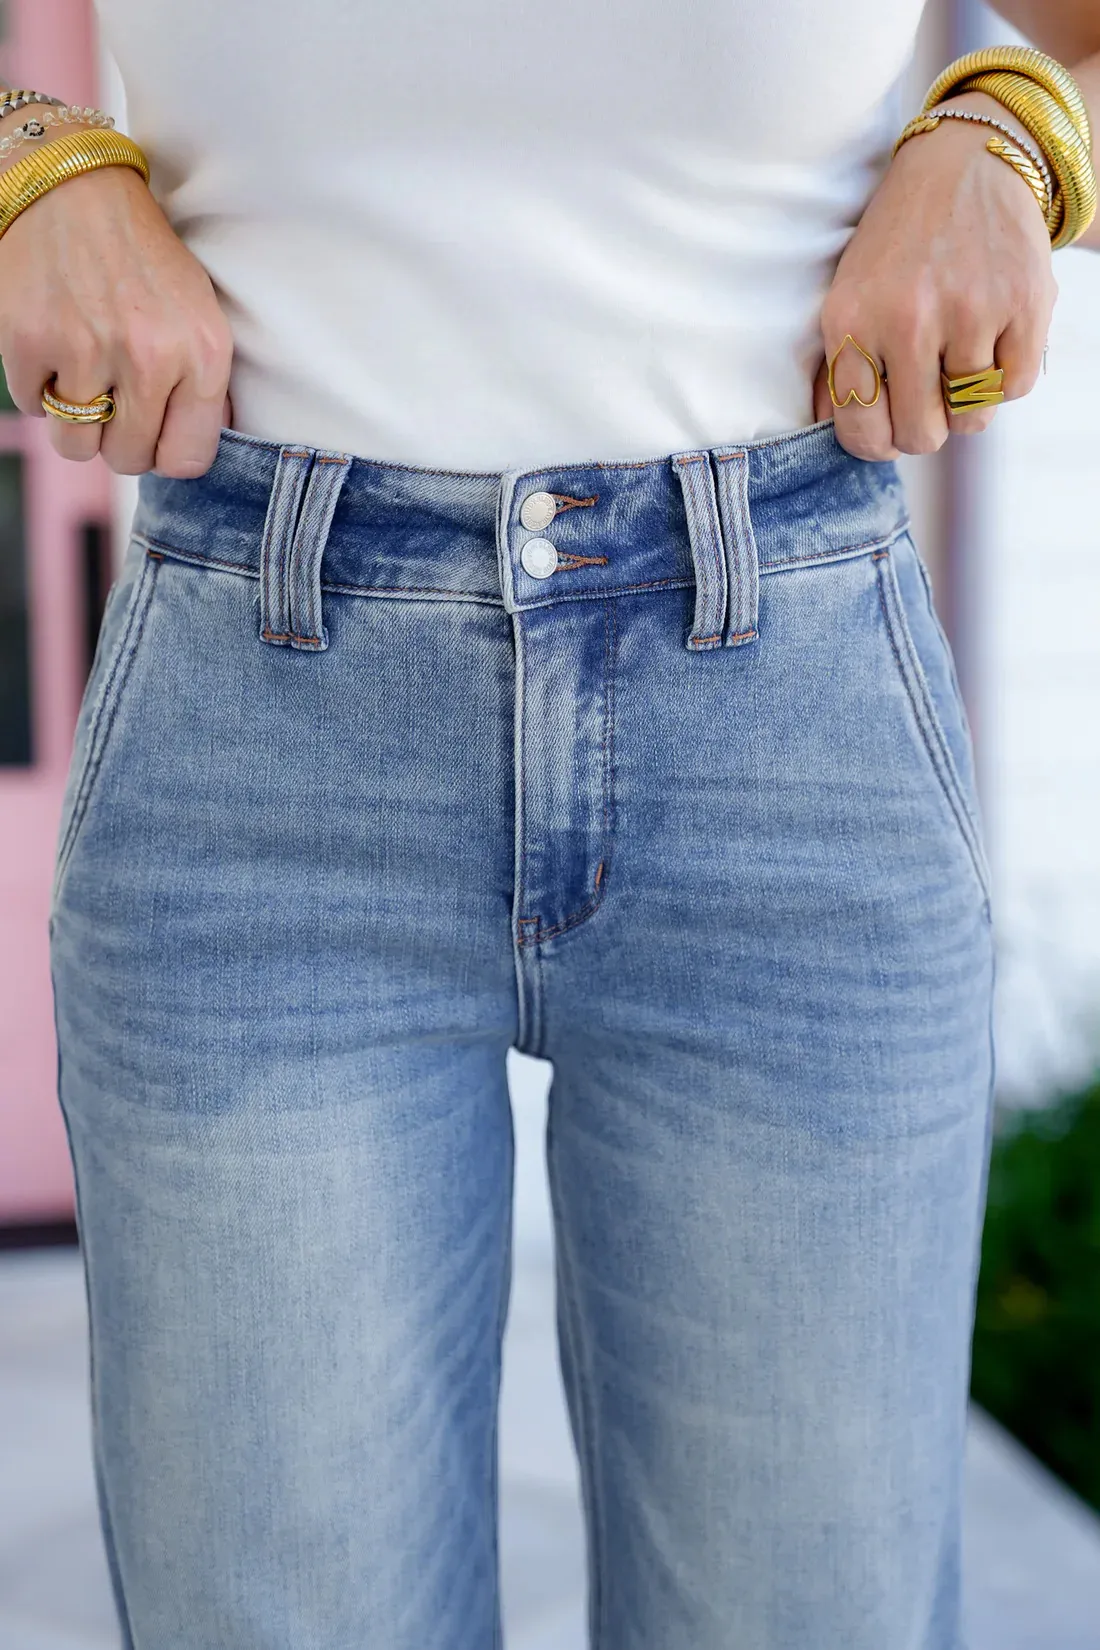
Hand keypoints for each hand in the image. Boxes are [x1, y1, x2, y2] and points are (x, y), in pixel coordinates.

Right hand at [0, 161, 232, 476]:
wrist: (72, 185)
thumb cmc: (143, 257)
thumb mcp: (199, 314)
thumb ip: (203, 386)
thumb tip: (189, 452)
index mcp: (203, 354)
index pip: (188, 460)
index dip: (166, 453)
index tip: (155, 432)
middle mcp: (150, 358)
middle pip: (129, 459)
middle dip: (119, 439)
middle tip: (114, 400)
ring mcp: (87, 352)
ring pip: (77, 446)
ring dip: (75, 423)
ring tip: (83, 378)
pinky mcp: (30, 342)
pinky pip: (33, 407)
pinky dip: (39, 385)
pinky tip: (53, 345)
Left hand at [814, 94, 1057, 459]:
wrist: (965, 161)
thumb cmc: (898, 242)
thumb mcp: (848, 294)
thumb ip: (837, 366)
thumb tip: (828, 427)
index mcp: (852, 322)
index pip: (863, 433)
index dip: (880, 443)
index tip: (889, 426)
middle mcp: (907, 320)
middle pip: (920, 437)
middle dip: (924, 427)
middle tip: (928, 394)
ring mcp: (969, 311)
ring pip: (971, 420)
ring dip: (967, 403)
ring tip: (959, 360)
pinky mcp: (1024, 302)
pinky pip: (1015, 388)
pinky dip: (1005, 378)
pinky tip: (992, 341)